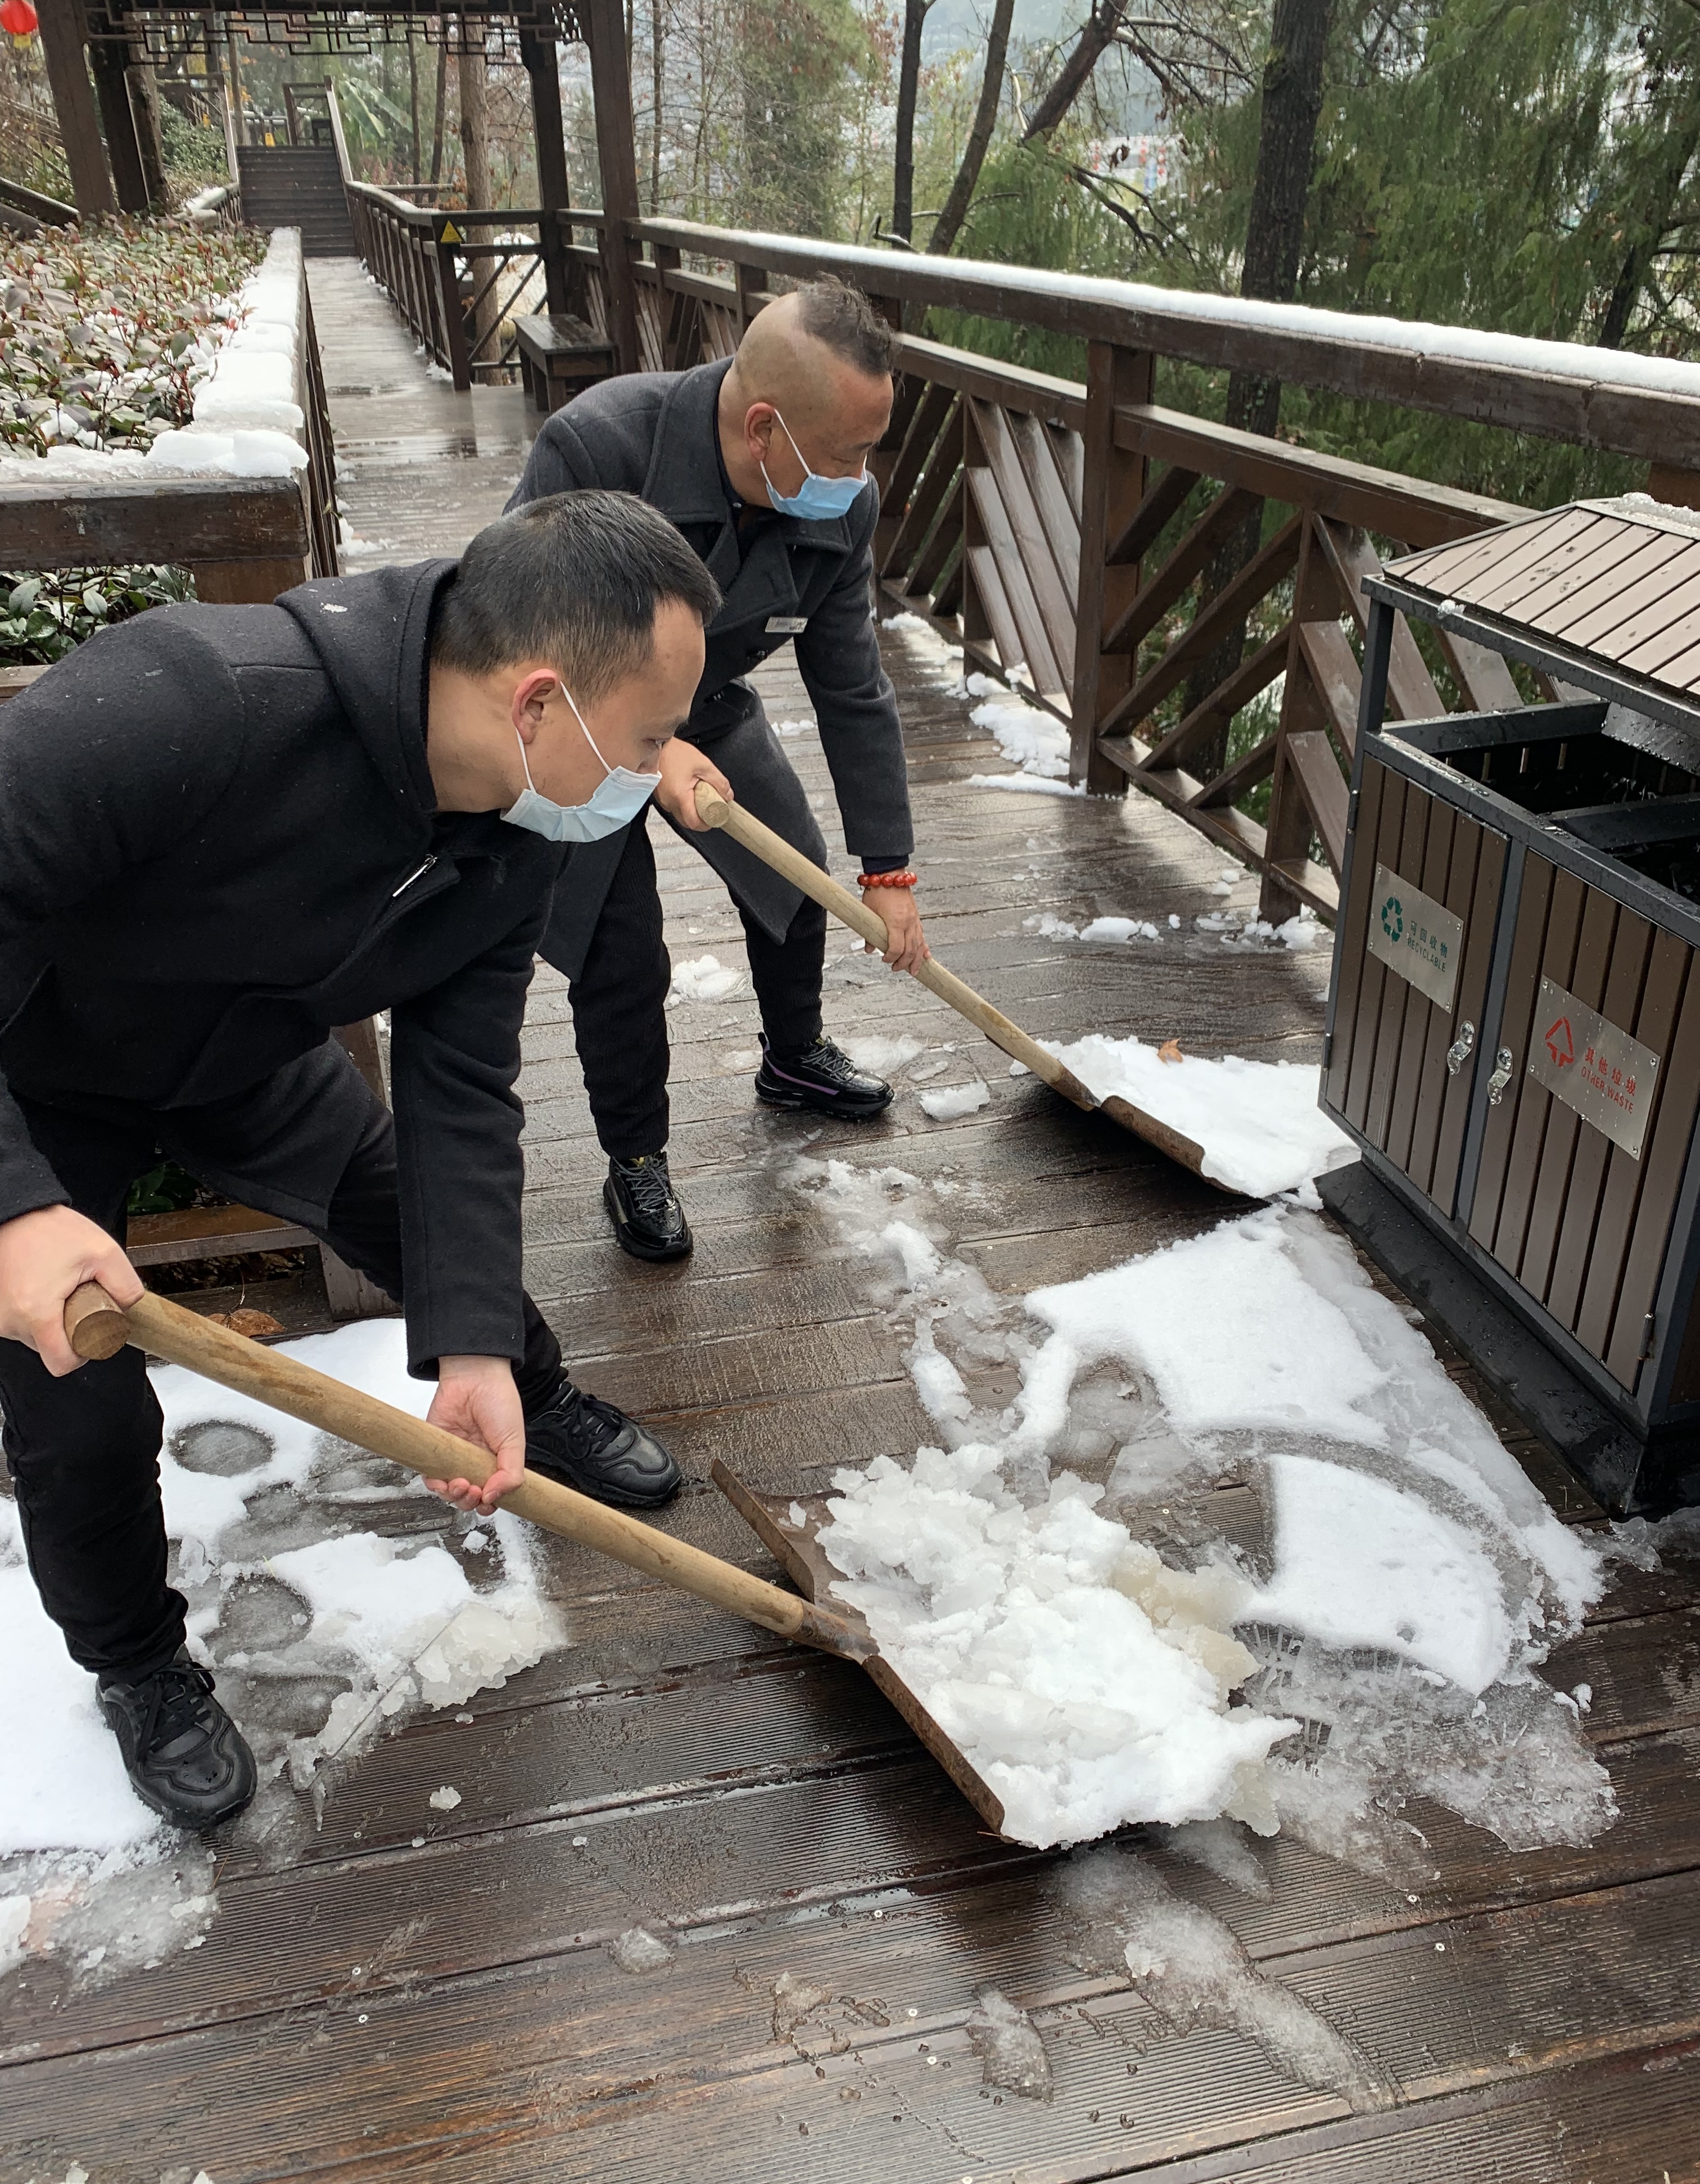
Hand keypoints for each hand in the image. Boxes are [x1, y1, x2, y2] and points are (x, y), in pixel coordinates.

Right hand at [0, 1204, 142, 1377]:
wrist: (12, 1210)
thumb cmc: (47, 1228)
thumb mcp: (103, 1251)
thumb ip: (125, 1285)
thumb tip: (129, 1310)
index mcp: (37, 1312)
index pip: (61, 1363)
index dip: (82, 1354)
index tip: (90, 1334)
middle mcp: (10, 1320)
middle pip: (48, 1348)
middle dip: (66, 1329)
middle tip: (74, 1297)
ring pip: (32, 1336)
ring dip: (48, 1318)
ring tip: (53, 1286)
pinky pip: (18, 1321)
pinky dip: (32, 1310)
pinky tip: (39, 1286)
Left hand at [424, 1355, 526, 1514]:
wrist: (474, 1376)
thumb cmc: (498, 1401)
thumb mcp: (515, 1441)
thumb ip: (511, 1473)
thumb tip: (494, 1498)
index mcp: (496, 1462)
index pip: (491, 1494)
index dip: (489, 1505)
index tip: (489, 1503)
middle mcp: (474, 1462)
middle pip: (468, 1497)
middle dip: (470, 1502)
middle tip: (476, 1493)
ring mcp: (454, 1457)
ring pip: (448, 1492)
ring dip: (455, 1497)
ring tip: (463, 1486)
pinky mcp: (435, 1450)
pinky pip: (430, 1476)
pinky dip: (435, 1485)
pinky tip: (445, 1481)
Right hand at [654, 739, 733, 832]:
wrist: (656, 745)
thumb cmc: (675, 752)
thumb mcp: (703, 765)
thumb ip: (719, 782)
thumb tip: (728, 796)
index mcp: (680, 796)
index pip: (694, 823)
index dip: (706, 824)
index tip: (714, 817)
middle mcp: (668, 801)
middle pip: (686, 822)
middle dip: (699, 819)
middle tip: (710, 808)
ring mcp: (662, 800)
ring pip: (679, 815)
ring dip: (691, 811)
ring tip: (699, 796)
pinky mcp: (660, 796)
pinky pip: (673, 806)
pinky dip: (683, 804)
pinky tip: (689, 791)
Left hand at [864, 887, 929, 974]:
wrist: (890, 874)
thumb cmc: (877, 891)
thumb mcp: (869, 912)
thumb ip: (869, 932)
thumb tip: (869, 948)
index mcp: (896, 922)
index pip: (896, 948)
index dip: (890, 957)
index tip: (884, 960)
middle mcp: (908, 923)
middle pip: (910, 950)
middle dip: (904, 963)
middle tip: (895, 969)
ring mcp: (914, 920)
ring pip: (919, 945)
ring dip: (917, 960)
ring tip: (914, 971)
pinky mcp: (916, 917)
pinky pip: (922, 936)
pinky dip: (924, 948)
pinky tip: (926, 957)